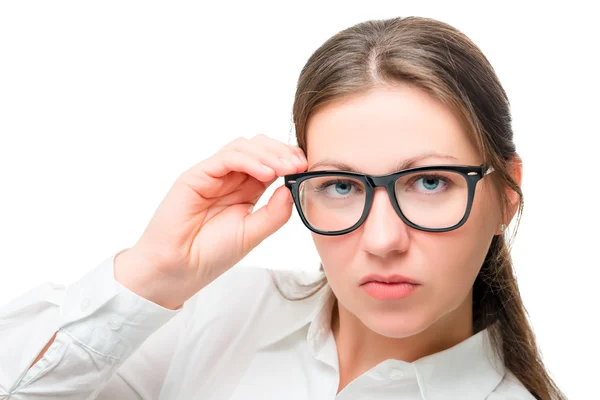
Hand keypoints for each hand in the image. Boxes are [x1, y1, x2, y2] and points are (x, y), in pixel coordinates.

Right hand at [114, 134, 306, 308]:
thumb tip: (291, 188)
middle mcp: (229, 178)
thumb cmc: (210, 255)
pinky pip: (226, 158)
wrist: (177, 270)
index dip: (289, 160)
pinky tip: (266, 173)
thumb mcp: (253, 234)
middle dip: (283, 152)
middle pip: (259, 148)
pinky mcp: (196, 176)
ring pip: (244, 147)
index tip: (306, 168)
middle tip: (300, 164)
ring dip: (269, 153)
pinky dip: (249, 160)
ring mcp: (212, 175)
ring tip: (286, 168)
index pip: (270, 162)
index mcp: (245, 190)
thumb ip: (274, 213)